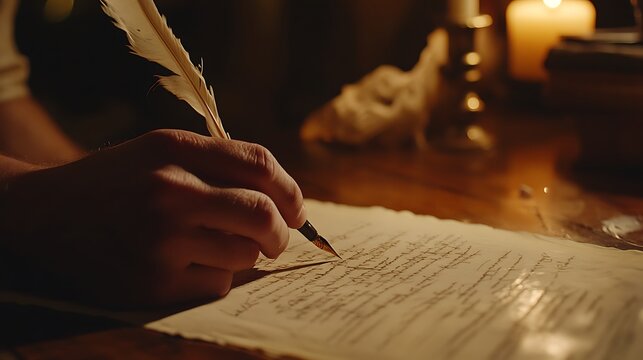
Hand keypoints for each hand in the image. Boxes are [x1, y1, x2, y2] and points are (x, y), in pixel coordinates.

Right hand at [0, 130, 305, 306]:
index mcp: (175, 148)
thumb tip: (284, 199)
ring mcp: (160, 238)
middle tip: (278, 240)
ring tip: (219, 247)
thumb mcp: (160, 150)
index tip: (296, 210)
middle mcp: (169, 190)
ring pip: (244, 255)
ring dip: (244, 255)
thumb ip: (218, 163)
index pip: (259, 164)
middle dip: (282, 232)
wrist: (46, 215)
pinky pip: (217, 283)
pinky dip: (216, 276)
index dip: (290, 190)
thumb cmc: (116, 182)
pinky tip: (188, 265)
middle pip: (262, 214)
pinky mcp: (152, 281)